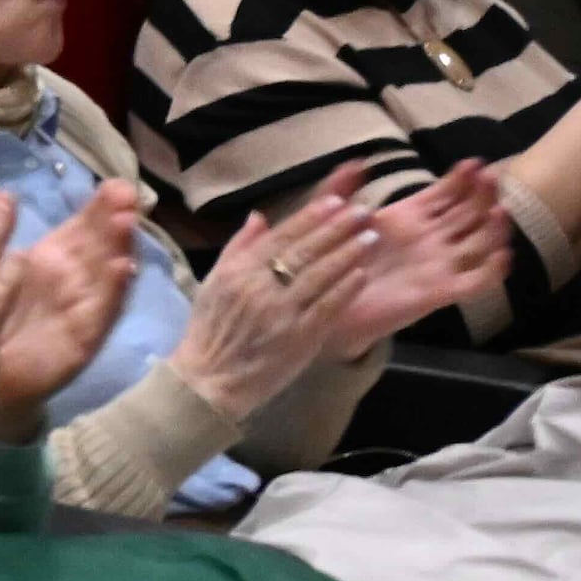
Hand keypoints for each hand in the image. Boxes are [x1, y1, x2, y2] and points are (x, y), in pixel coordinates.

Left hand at [0, 182, 142, 437]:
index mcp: (51, 262)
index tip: (112, 182)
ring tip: (127, 221)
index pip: (81, 228)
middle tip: (126, 192)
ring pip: (107, 274)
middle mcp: (72, 282)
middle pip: (102, 246)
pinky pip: (101, 314)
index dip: (97, 207)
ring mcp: (80, 311)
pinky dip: (113, 290)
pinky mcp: (80, 341)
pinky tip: (121, 267)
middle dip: (115, 219)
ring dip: (119, 246)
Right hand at [168, 170, 388, 418]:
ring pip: (321, 275)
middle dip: (337, 229)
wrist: (210, 378)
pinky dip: (346, 288)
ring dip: (348, 253)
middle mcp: (260, 286)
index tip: (336, 202)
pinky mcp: (299, 336)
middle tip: (364, 211)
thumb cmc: (210, 329)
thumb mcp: (213, 282)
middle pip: (305, 250)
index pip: (281, 236)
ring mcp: (282, 311)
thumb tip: (260, 217)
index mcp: (238, 270)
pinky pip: (328, 306)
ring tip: (371, 236)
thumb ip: (238, 248)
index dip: (311, 218)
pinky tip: (362, 273)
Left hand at [348, 165, 512, 347]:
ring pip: (479, 244)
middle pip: (468, 214)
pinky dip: (492, 270)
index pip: (444, 194)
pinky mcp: (442, 292)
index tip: (473, 163)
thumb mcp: (337, 219)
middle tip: (492, 177)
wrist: (332, 302)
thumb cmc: (337, 259)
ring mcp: (439, 265)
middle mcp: (431, 238)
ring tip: (500, 210)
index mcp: (410, 217)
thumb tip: (357, 161)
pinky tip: (503, 254)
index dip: (460, 179)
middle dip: (482, 195)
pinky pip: (476, 282)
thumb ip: (341, 188)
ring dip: (494, 228)